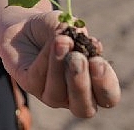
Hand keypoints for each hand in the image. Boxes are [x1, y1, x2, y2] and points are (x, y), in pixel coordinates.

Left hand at [0, 11, 120, 117]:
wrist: (25, 27)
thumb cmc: (55, 30)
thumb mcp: (70, 26)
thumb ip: (78, 34)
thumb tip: (84, 38)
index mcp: (93, 84)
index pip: (108, 97)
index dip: (105, 83)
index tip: (98, 61)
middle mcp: (74, 96)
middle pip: (84, 108)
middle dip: (81, 84)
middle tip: (78, 58)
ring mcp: (51, 94)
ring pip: (57, 94)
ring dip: (60, 67)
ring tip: (62, 41)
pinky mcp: (30, 86)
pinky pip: (38, 77)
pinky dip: (46, 57)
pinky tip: (52, 41)